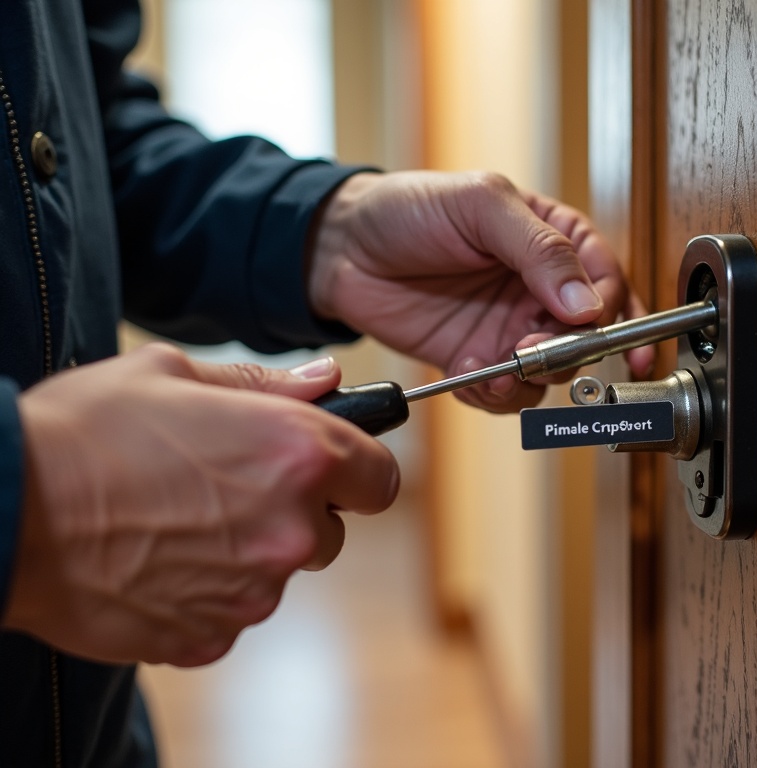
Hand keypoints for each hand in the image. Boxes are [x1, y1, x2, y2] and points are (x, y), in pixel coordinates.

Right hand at [5, 344, 397, 666]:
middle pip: (330, 533)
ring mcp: (251, 592)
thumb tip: (326, 381)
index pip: (380, 479)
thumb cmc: (84, 432)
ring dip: (246, 553)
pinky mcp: (210, 636)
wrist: (3, 512)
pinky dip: (206, 592)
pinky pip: (230, 612)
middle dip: (294, 513)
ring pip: (276, 573)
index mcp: (297, 455)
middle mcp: (289, 529)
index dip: (359, 471)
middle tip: (229, 487)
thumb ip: (267, 384)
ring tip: (177, 521)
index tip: (335, 468)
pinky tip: (157, 560)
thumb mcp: (173, 375)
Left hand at [307, 171, 652, 411]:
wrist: (342, 248)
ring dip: (529, 380)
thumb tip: (587, 302)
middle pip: (586, 337)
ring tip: (494, 368)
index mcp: (554, 241)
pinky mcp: (478, 361)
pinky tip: (467, 372)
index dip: (613, 310)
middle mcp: (539, 290)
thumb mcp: (481, 205)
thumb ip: (540, 248)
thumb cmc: (409, 207)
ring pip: (550, 375)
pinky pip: (505, 394)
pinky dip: (493, 394)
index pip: (607, 281)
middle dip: (566, 351)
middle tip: (531, 346)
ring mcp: (509, 329)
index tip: (597, 328)